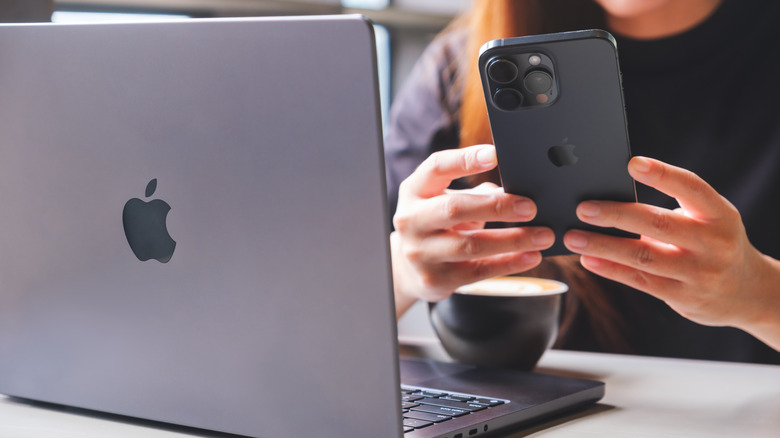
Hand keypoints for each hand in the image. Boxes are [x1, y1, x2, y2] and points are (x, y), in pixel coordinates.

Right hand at [391, 145, 554, 316]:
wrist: (411, 268)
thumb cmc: (439, 224)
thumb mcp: (446, 201)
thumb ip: (476, 193)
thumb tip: (519, 192)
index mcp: (415, 191)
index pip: (437, 167)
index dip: (464, 160)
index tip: (495, 155)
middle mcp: (411, 220)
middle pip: (455, 208)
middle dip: (497, 207)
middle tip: (531, 207)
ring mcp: (419, 252)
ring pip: (471, 244)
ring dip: (513, 240)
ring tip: (543, 235)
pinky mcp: (434, 279)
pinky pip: (478, 270)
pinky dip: (509, 263)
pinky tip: (531, 256)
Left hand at [563, 156, 779, 346]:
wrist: (747, 293)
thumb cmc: (714, 244)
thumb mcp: (708, 220)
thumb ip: (671, 210)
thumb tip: (612, 199)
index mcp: (719, 214)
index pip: (691, 188)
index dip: (662, 174)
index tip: (632, 163)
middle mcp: (713, 243)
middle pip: (658, 223)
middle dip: (616, 214)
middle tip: (583, 208)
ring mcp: (699, 273)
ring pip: (643, 256)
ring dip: (603, 246)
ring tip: (573, 237)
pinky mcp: (683, 296)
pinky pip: (640, 281)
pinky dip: (610, 269)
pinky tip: (588, 259)